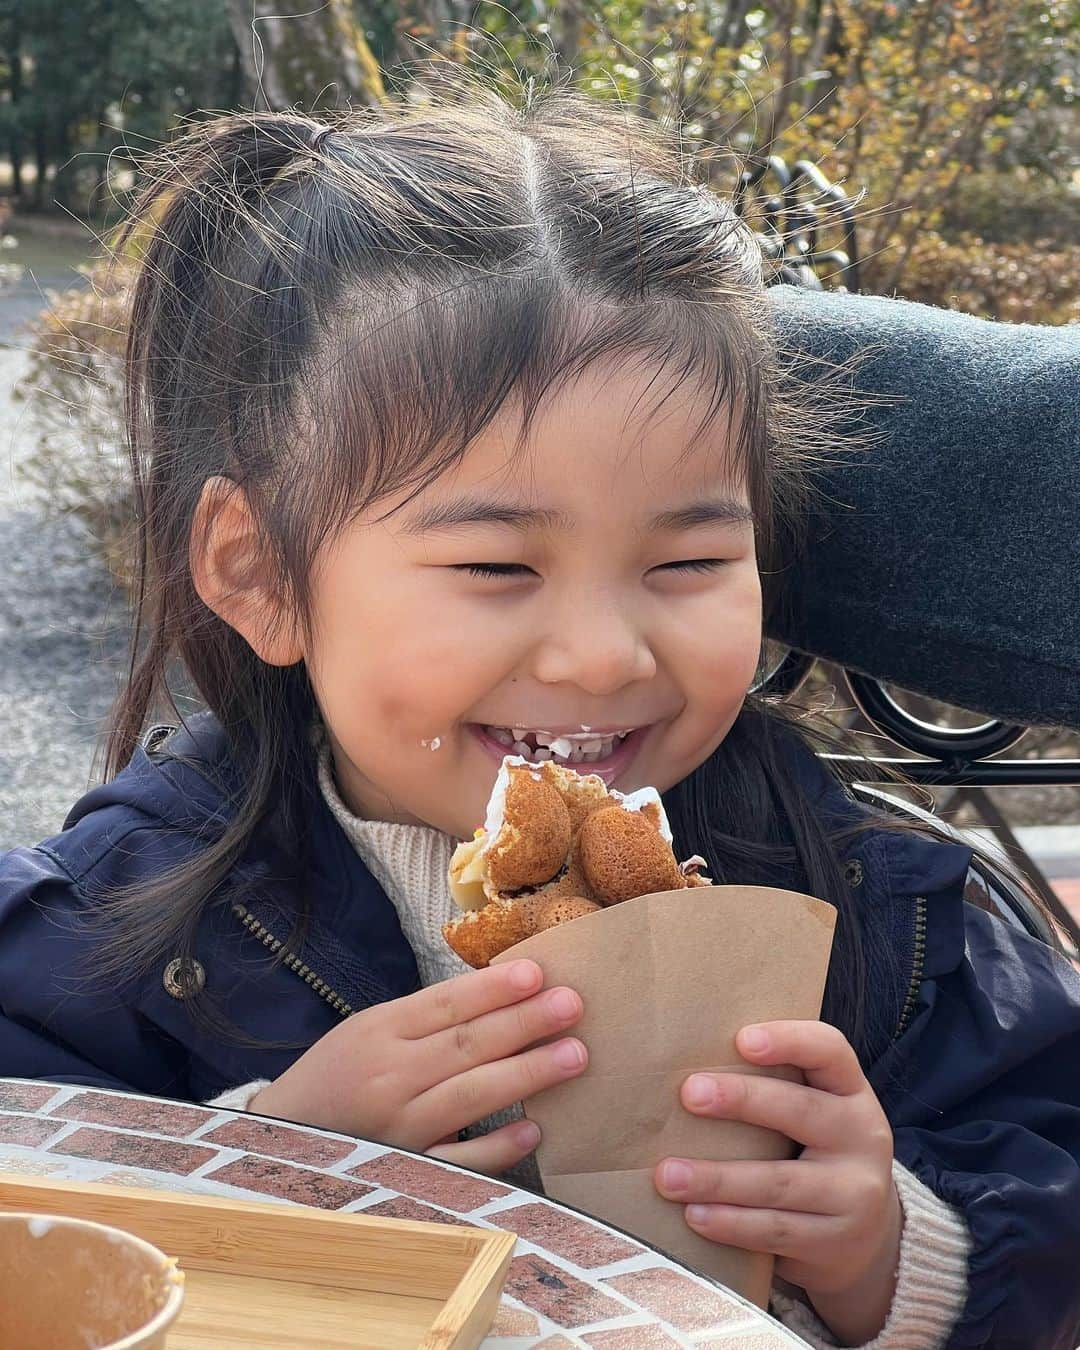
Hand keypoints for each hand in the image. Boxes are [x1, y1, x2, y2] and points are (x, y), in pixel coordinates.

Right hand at [251, 959, 585, 1175]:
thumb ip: (425, 1016)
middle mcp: (388, 1076)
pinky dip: (497, 1146)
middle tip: (573, 1004)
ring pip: (470, 1096)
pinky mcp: (406, 1171)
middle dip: (525, 1023)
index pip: (446, 1003)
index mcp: (378, 1031)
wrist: (278, 1139)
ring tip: (574, 1055)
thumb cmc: (339, 1074)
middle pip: (466, 1045)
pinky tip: (534, 1128)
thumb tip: (500, 992)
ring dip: (526, 1074)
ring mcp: (398, 1128)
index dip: (493, 988)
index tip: (538, 972)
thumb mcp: (369, 1029)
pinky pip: (460, 1161)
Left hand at [654, 1021, 901, 1344]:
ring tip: (668, 1174)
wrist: (868, 1233)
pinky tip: (694, 1215)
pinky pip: (775, 1230)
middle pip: (802, 1110)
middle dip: (742, 1099)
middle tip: (689, 1093)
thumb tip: (683, 1059)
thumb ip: (771, 1084)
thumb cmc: (814, 1149)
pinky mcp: (835, 1241)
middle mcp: (863, 1136)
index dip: (790, 1040)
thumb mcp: (813, 1111)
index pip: (830, 1050)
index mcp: (851, 1091)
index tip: (742, 1039)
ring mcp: (853, 1193)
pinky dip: (730, 1223)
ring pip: (779, 1181)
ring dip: (717, 1178)